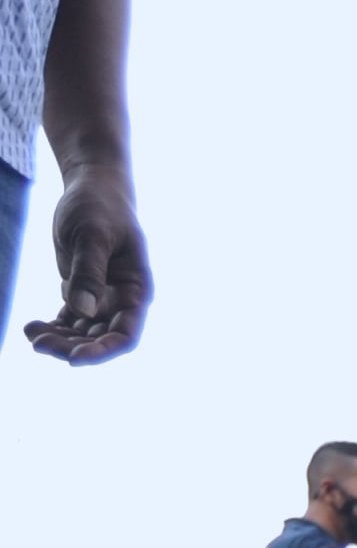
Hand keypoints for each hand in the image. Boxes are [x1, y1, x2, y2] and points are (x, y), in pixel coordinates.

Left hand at [25, 163, 149, 362]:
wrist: (94, 188)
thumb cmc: (99, 207)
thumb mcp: (91, 235)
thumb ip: (87, 272)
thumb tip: (82, 311)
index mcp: (136, 290)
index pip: (125, 334)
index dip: (103, 351)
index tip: (73, 359)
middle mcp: (123, 301)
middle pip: (101, 339)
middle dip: (71, 347)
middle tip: (37, 344)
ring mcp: (103, 298)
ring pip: (83, 334)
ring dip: (58, 340)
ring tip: (30, 334)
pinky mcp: (83, 292)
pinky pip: (69, 321)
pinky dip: (52, 328)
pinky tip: (32, 326)